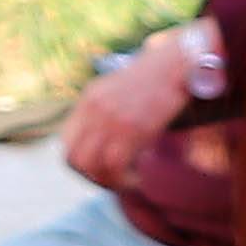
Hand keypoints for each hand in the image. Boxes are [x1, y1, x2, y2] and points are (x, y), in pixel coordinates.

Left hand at [58, 44, 186, 197]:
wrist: (179, 63)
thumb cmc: (156, 81)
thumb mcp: (119, 91)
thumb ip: (104, 113)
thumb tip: (101, 146)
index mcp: (88, 100)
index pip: (66, 142)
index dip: (81, 163)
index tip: (102, 170)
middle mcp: (93, 108)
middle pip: (73, 158)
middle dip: (92, 178)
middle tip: (115, 181)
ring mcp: (111, 118)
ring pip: (91, 166)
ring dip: (109, 182)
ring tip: (129, 182)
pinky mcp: (132, 126)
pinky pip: (114, 165)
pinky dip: (124, 180)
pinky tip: (139, 179)